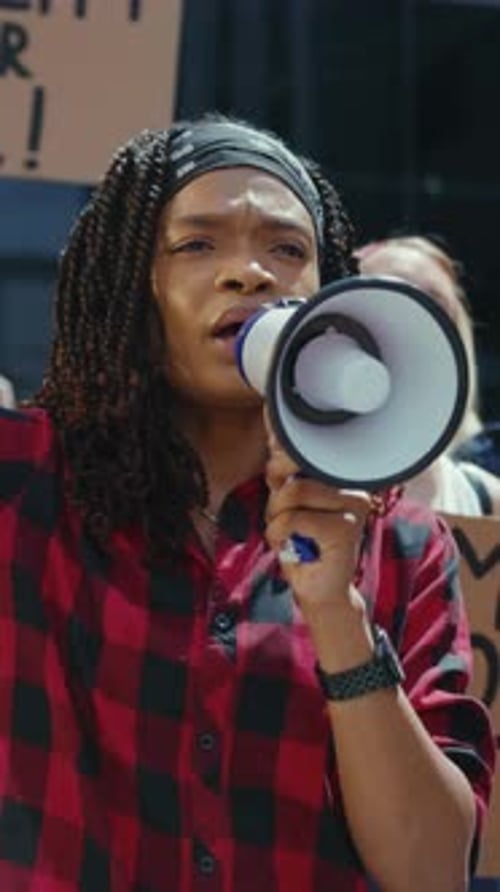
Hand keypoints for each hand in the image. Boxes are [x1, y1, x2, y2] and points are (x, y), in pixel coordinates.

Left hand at [264, 411, 371, 612]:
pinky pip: (294, 518)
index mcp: (339, 473)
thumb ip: (282, 471)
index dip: (280, 455)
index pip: (305, 445)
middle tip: (282, 518)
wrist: (318, 589)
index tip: (276, 474)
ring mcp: (354, 503)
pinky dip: (280, 534)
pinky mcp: (347, 526)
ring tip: (289, 534)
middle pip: (293, 466)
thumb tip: (271, 428)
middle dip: (276, 496)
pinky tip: (293, 547)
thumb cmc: (302, 543)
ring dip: (276, 518)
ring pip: (293, 492)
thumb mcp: (286, 501)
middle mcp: (351, 483)